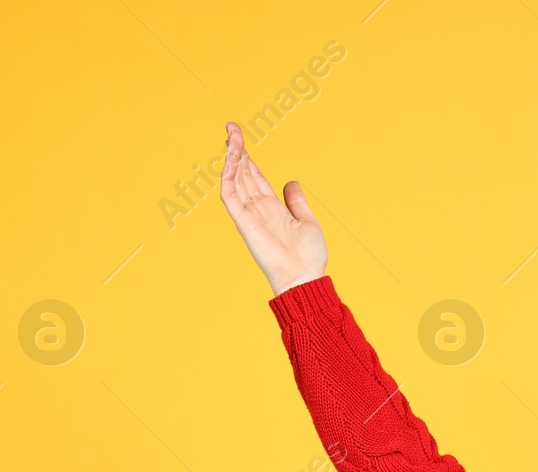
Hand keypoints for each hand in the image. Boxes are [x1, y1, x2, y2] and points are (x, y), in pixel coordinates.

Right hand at [218, 120, 328, 295]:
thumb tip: (291, 183)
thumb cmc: (308, 257)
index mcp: (271, 207)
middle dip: (236, 149)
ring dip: (232, 156)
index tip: (240, 137)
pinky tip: (232, 157)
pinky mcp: (243, 221)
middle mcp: (257, 208)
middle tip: (231, 127)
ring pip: (234, 179)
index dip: (247, 156)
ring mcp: (249, 213)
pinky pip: (230, 194)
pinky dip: (228, 175)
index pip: (254, 176)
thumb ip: (296, 202)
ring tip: (231, 135)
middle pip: (242, 172)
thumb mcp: (307, 221)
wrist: (304, 278)